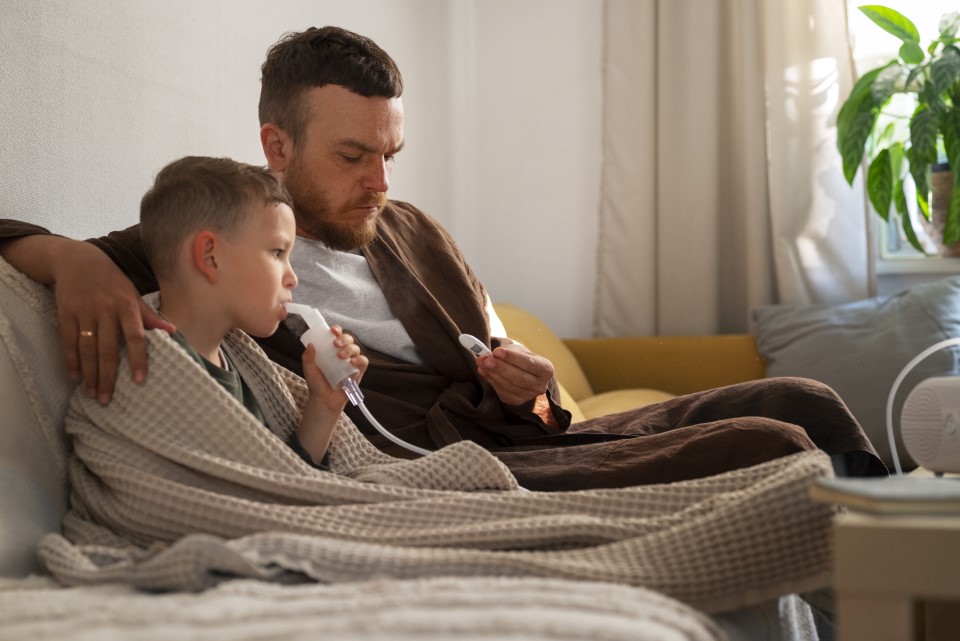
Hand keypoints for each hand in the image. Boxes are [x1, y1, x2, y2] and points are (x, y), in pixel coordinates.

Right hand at [51, 241, 173, 403]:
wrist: (78, 260)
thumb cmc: (112, 281)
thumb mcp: (133, 295)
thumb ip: (150, 316)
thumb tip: (173, 331)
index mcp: (127, 306)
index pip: (136, 336)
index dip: (139, 359)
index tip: (140, 380)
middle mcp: (106, 310)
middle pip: (108, 349)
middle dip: (107, 376)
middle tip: (107, 400)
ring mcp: (84, 312)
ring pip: (87, 349)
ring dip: (89, 374)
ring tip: (92, 394)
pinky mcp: (65, 313)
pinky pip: (68, 341)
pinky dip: (70, 360)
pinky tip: (73, 376)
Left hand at [300, 326, 367, 412]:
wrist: (324, 400)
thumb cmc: (317, 384)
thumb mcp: (309, 370)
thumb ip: (307, 358)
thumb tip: (310, 344)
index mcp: (331, 350)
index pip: (336, 336)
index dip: (337, 330)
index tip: (332, 330)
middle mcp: (342, 354)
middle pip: (348, 339)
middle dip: (343, 338)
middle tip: (335, 344)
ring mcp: (351, 362)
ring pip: (356, 349)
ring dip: (349, 349)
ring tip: (341, 356)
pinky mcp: (358, 371)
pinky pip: (363, 362)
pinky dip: (359, 359)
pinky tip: (352, 362)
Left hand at [476, 338, 554, 405]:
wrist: (525, 372)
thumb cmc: (522, 359)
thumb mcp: (519, 351)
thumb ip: (505, 352)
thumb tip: (487, 356)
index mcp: (546, 369)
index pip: (528, 363)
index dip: (512, 357)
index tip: (497, 351)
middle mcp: (540, 385)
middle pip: (519, 377)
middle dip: (500, 367)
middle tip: (485, 359)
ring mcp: (529, 395)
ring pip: (508, 385)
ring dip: (492, 373)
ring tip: (481, 362)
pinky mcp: (516, 401)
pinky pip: (502, 391)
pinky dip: (491, 380)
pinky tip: (483, 371)